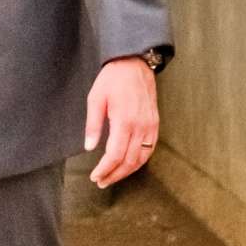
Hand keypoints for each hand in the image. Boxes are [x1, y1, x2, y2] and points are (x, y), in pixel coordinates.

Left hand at [84, 58, 159, 188]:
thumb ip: (93, 125)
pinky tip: (129, 165)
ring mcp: (151, 125)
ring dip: (127, 171)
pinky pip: (150, 149)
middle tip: (102, 182)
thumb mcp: (95, 98)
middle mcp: (141, 126)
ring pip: (142, 158)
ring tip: (113, 177)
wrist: (134, 63)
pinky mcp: (155, 124)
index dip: (105, 169)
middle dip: (115, 175)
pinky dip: (140, 161)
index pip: (115, 155)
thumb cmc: (112, 79)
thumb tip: (89, 147)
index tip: (95, 177)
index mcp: (124, 120)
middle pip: (129, 161)